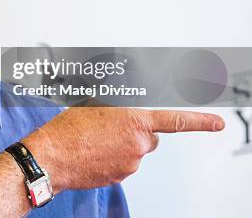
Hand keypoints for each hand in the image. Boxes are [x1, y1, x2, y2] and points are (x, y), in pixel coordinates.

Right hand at [24, 107, 224, 191]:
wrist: (51, 156)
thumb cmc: (68, 128)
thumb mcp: (93, 101)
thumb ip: (116, 97)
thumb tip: (123, 92)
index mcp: (134, 121)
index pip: (175, 120)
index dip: (200, 121)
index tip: (217, 123)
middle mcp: (137, 144)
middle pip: (149, 137)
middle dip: (136, 131)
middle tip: (111, 126)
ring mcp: (129, 163)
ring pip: (135, 151)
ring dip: (121, 144)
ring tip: (95, 139)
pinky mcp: (119, 176)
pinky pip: (123, 164)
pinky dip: (112, 157)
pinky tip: (93, 150)